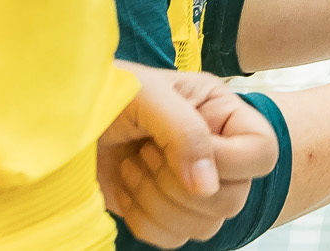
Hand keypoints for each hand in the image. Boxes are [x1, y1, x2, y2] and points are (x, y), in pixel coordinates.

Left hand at [95, 65, 277, 249]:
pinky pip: (172, 240)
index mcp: (225, 116)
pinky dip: (143, 219)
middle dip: (179, 185)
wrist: (66, 119)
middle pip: (234, 200)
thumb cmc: (111, 92)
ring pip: (204, 227)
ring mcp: (191, 187)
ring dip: (158, 202)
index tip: (177, 148)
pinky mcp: (163, 212)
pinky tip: (126, 185)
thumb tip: (207, 186)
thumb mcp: (151, 96)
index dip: (225, 161)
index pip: (263, 154)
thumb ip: (186, 133)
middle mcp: (216, 154)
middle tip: (146, 153)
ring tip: (133, 166)